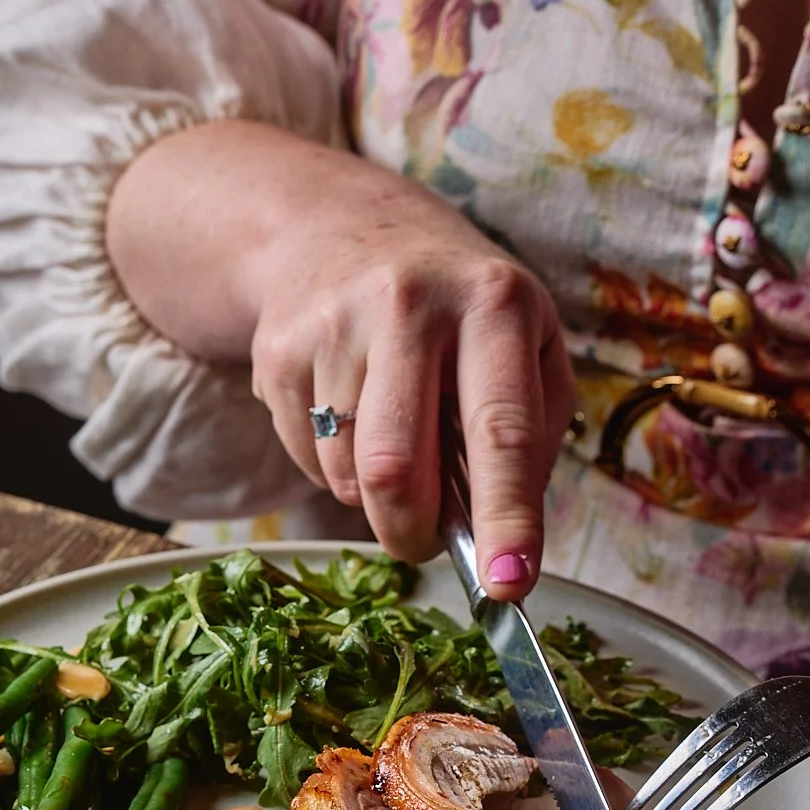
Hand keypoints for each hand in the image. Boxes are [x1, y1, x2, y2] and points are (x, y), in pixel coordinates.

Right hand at [246, 169, 571, 588]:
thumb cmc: (456, 306)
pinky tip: (348, 419)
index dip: (506, 517)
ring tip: (390, 445)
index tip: (509, 583)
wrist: (339, 226)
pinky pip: (304, 458)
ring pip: (347, 474)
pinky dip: (332, 468)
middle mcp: (411, 304)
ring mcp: (335, 323)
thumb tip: (503, 536)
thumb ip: (531, 433)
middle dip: (413, 533)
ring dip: (372, 496)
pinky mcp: (278, 348)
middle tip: (424, 545)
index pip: (502, 431)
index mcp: (494, 302)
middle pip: (398, 468)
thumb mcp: (524, 339)